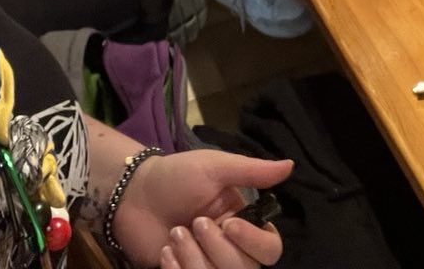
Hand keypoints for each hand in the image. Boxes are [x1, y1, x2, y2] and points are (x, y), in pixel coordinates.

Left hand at [112, 151, 291, 268]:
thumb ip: (252, 171)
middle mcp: (231, 249)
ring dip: (193, 258)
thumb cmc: (177, 176)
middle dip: (216, 247)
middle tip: (193, 223)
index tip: (228, 224)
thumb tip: (291, 165)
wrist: (132, 194)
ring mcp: (207, 266)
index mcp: (244, 223)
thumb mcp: (215, 167)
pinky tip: (165, 252)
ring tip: (175, 235)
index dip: (253, 242)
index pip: (270, 248)